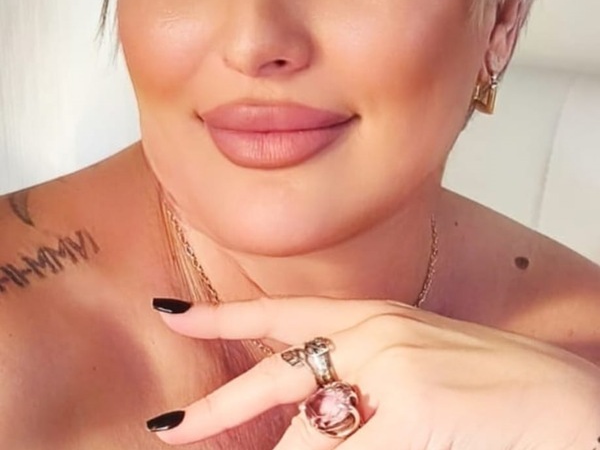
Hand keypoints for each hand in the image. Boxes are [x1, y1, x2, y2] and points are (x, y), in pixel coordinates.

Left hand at [148, 297, 599, 448]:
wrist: (568, 401)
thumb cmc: (492, 386)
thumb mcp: (412, 365)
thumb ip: (358, 380)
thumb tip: (308, 415)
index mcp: (372, 318)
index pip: (279, 313)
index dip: (221, 314)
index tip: (172, 311)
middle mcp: (372, 334)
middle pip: (271, 377)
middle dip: (215, 408)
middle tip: (167, 429)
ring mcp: (389, 369)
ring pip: (305, 438)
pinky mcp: (409, 409)